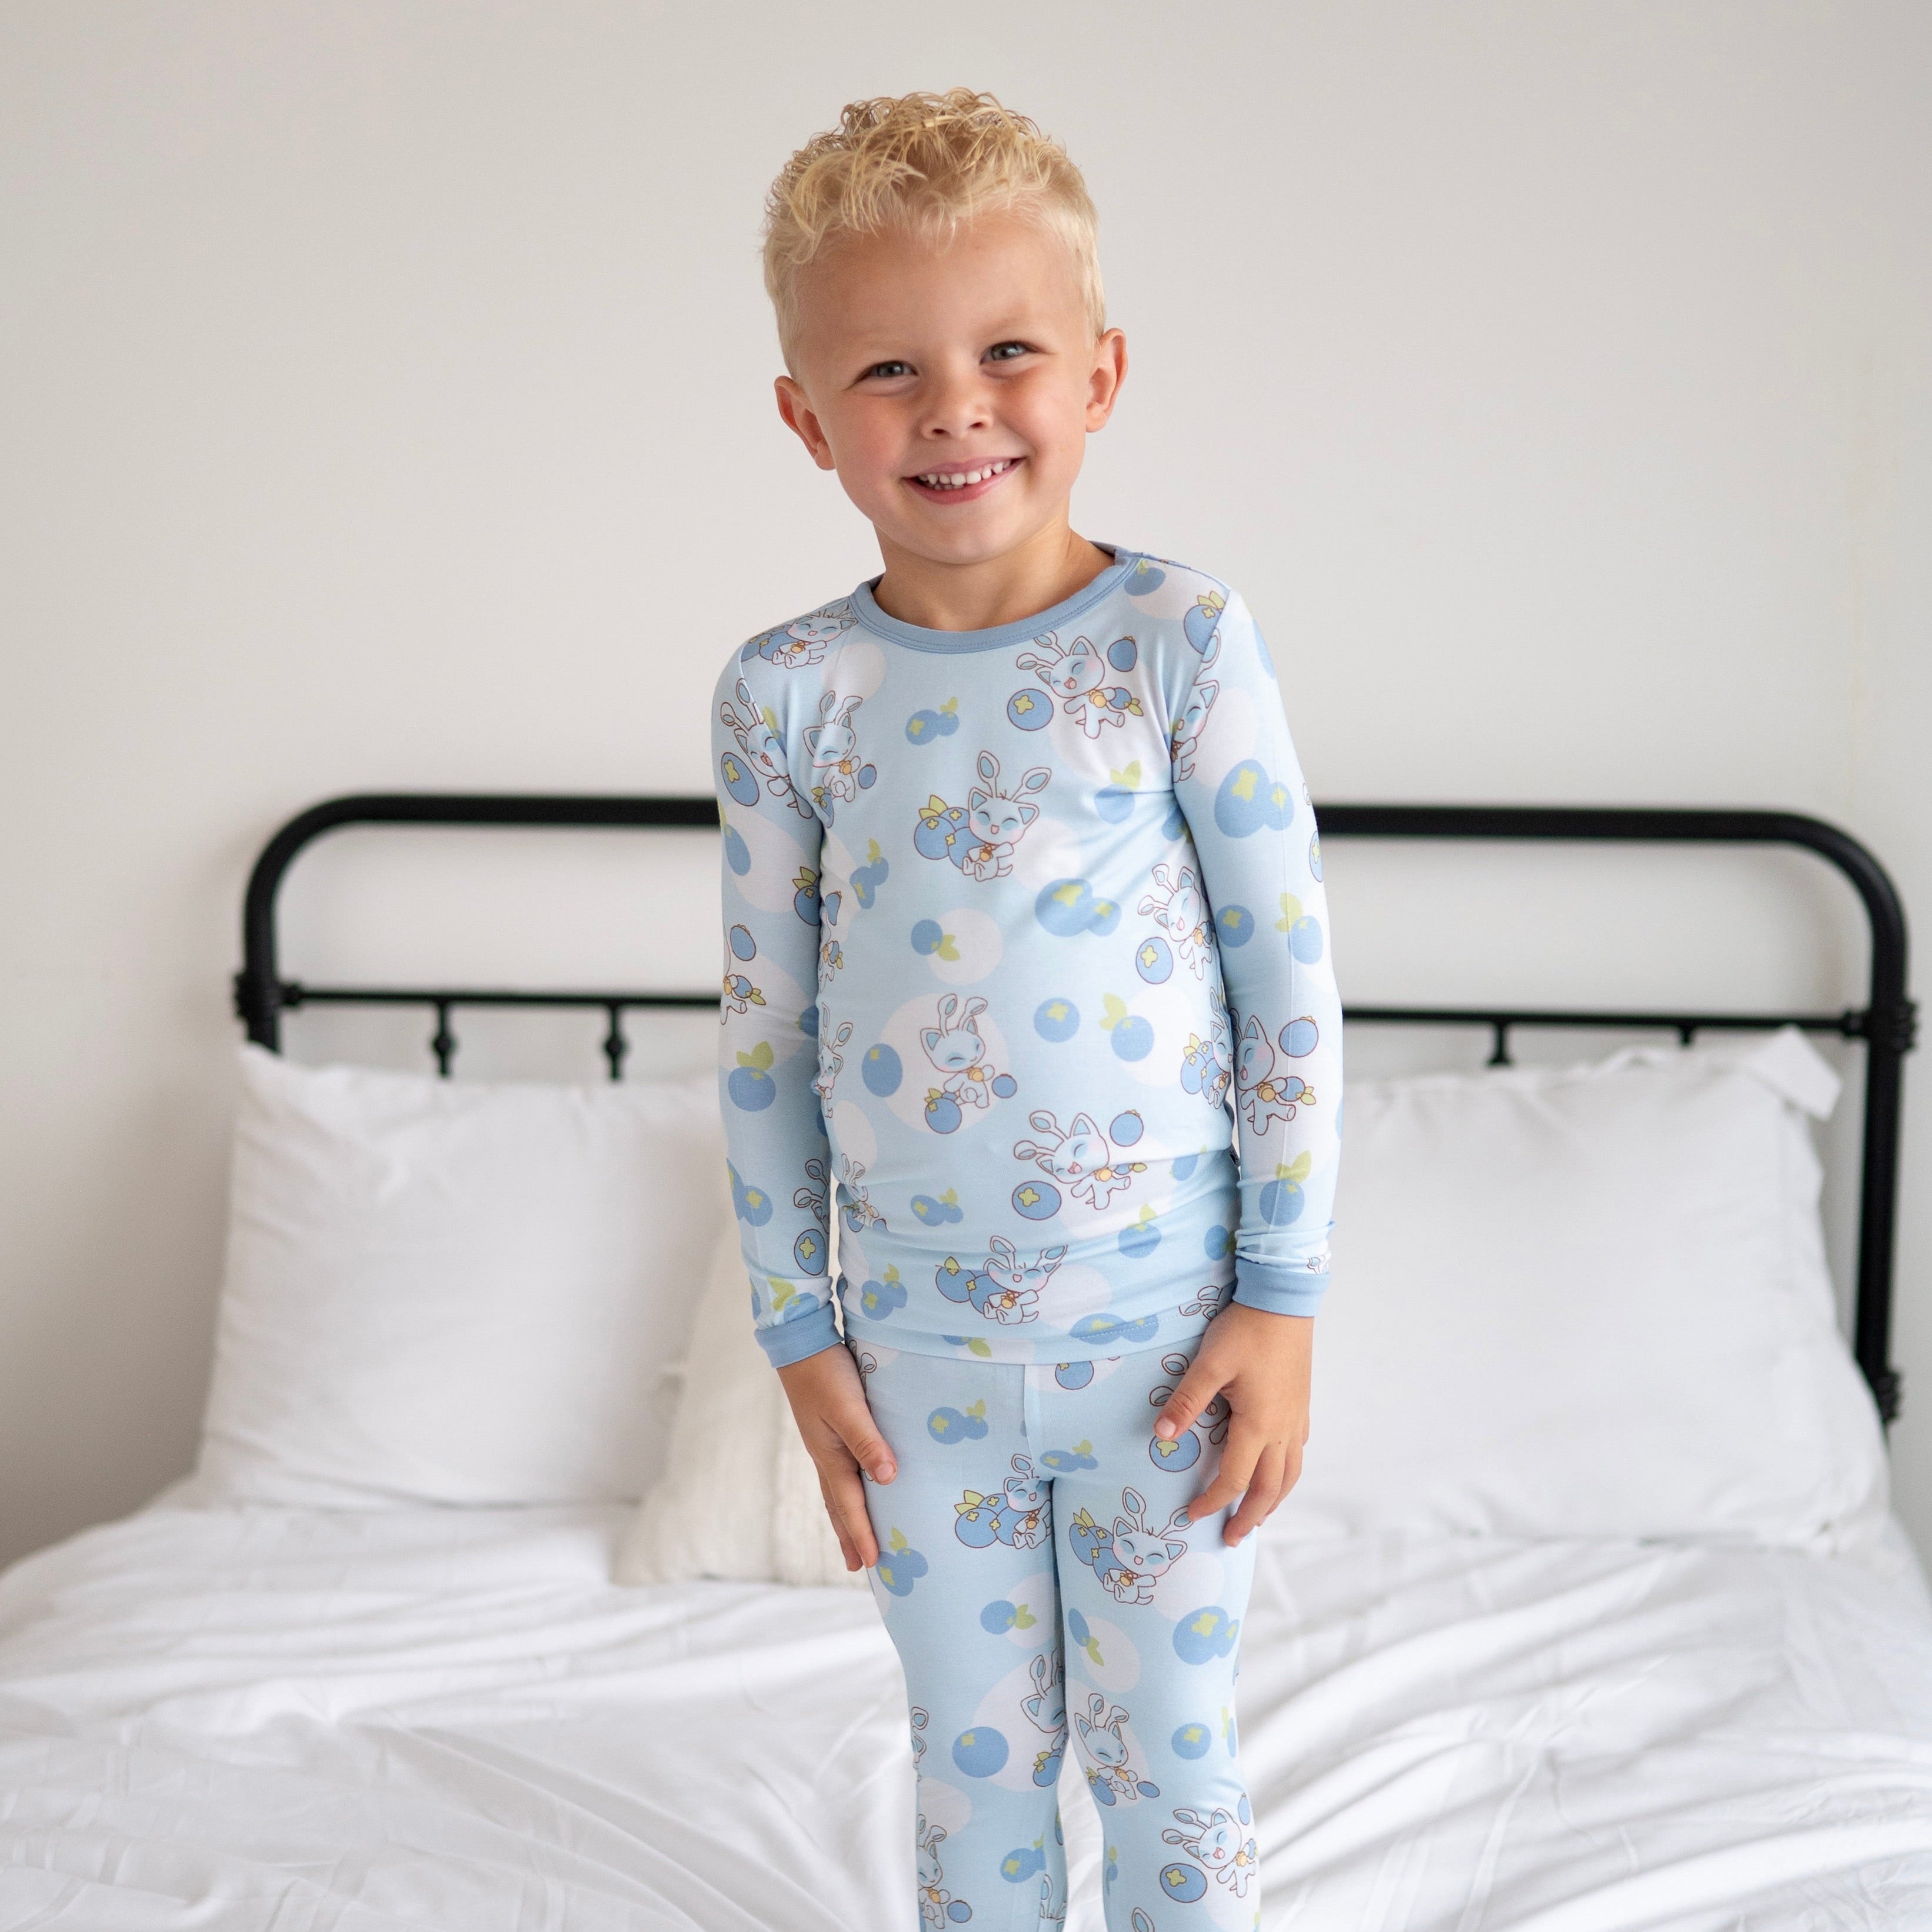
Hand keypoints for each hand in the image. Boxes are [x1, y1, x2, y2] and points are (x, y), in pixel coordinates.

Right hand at [775, 1343, 897, 1571]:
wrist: (801, 1342)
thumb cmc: (825, 1373)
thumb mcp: (848, 1407)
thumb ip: (867, 1441)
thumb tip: (887, 1480)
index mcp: (829, 1455)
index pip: (849, 1504)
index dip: (862, 1533)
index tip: (872, 1564)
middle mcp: (824, 1454)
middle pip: (837, 1504)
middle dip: (849, 1535)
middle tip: (858, 1566)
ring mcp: (823, 1441)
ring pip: (836, 1488)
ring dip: (845, 1515)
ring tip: (853, 1536)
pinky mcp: (828, 1427)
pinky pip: (839, 1468)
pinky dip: (847, 1486)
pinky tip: (856, 1481)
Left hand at [1153, 1304, 1311, 1546]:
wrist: (1284, 1301)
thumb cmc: (1246, 1331)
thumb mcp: (1210, 1363)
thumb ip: (1186, 1401)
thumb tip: (1162, 1437)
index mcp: (1259, 1425)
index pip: (1236, 1479)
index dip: (1214, 1501)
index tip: (1192, 1516)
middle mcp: (1283, 1429)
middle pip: (1271, 1488)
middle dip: (1251, 1517)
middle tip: (1233, 1538)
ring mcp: (1296, 1417)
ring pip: (1291, 1474)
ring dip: (1275, 1500)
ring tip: (1259, 1516)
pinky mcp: (1301, 1403)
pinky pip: (1298, 1451)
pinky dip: (1288, 1472)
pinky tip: (1280, 1469)